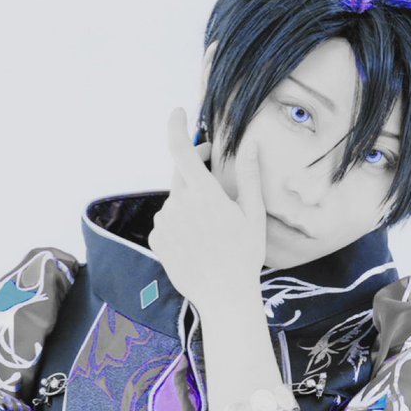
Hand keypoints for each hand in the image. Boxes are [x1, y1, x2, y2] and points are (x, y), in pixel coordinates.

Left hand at [146, 107, 266, 313]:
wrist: (224, 296)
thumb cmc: (245, 255)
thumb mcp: (254, 214)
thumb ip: (249, 175)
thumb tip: (251, 143)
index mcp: (204, 194)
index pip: (180, 149)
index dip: (176, 127)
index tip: (178, 113)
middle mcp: (179, 204)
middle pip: (181, 175)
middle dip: (195, 170)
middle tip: (215, 179)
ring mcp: (165, 222)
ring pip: (175, 201)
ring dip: (189, 203)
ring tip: (211, 228)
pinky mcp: (156, 239)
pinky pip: (166, 221)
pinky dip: (179, 223)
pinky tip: (197, 242)